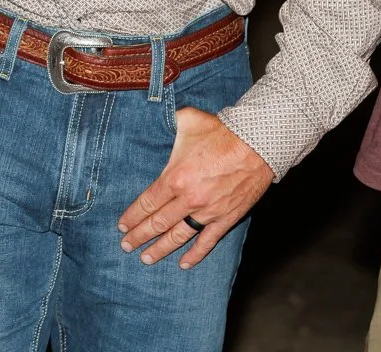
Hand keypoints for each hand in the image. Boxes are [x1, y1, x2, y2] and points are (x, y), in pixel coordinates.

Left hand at [117, 107, 274, 268]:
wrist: (257, 144)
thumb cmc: (221, 131)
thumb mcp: (188, 120)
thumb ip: (168, 122)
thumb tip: (155, 116)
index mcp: (175, 178)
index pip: (147, 202)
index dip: (133, 216)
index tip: (122, 225)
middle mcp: (189, 199)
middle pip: (158, 223)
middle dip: (139, 236)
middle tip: (126, 246)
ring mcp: (208, 211)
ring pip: (178, 236)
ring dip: (160, 249)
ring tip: (146, 259)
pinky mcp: (226, 218)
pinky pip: (207, 241)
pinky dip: (195, 255)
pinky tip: (183, 264)